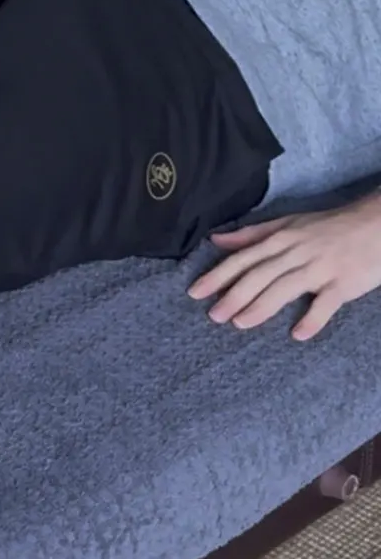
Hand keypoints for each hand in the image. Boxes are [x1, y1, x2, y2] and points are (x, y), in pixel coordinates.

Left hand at [188, 194, 380, 339]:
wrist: (374, 225)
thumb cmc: (327, 227)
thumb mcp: (287, 224)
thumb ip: (251, 235)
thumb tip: (217, 241)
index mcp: (280, 238)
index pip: (242, 258)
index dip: (218, 275)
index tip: (195, 291)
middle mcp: (295, 252)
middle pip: (259, 275)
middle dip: (233, 294)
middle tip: (213, 315)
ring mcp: (319, 268)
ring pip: (285, 287)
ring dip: (262, 306)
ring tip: (240, 323)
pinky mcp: (343, 283)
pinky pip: (326, 303)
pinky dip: (312, 318)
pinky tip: (298, 334)